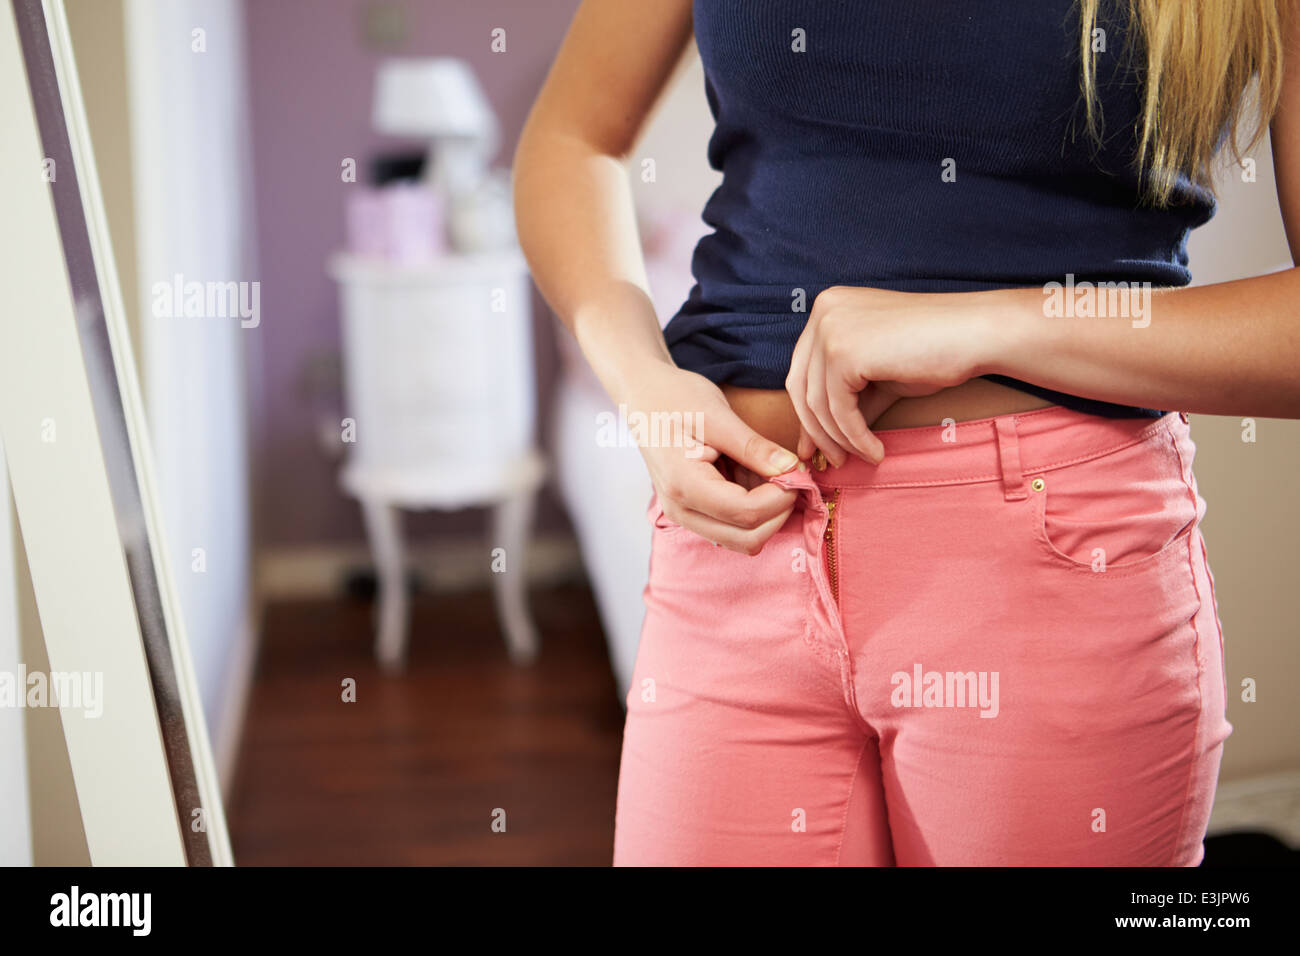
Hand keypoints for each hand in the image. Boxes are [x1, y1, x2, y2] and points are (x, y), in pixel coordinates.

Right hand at [621, 361, 801, 554]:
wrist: (642, 397)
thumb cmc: (675, 397)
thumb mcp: (718, 415)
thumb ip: (754, 447)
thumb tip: (792, 470)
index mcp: (685, 485)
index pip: (746, 513)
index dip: (781, 496)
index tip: (796, 469)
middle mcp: (681, 511)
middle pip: (748, 539)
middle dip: (779, 511)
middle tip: (790, 475)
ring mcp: (684, 516)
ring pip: (743, 540)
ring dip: (767, 513)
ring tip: (766, 472)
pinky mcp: (692, 513)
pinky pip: (732, 528)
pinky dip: (754, 511)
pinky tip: (752, 476)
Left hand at [786, 285, 990, 464]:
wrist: (975, 334)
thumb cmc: (934, 351)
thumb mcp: (876, 374)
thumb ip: (845, 397)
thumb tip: (816, 439)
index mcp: (828, 307)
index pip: (801, 369)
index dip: (806, 413)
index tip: (814, 446)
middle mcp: (823, 311)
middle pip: (800, 386)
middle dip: (816, 430)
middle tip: (833, 461)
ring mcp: (831, 329)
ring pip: (818, 403)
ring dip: (839, 439)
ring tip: (860, 458)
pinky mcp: (844, 353)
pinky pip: (840, 411)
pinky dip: (856, 437)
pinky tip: (875, 452)